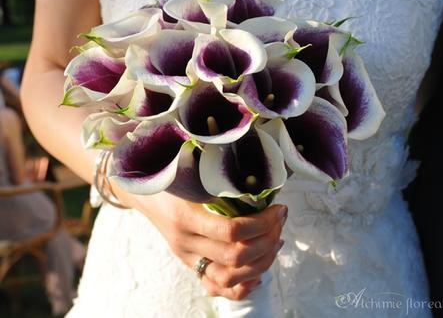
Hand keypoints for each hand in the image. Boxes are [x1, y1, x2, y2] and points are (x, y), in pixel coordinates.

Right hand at [114, 187, 287, 300]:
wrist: (142, 192)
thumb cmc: (170, 177)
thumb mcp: (190, 174)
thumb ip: (218, 180)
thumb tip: (260, 182)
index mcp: (186, 217)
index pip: (232, 231)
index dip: (262, 223)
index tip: (279, 208)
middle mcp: (185, 243)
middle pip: (236, 256)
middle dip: (268, 240)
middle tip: (280, 221)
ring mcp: (187, 258)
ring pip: (230, 277)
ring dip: (262, 262)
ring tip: (276, 240)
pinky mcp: (189, 265)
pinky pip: (217, 288)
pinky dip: (243, 285)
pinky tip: (259, 271)